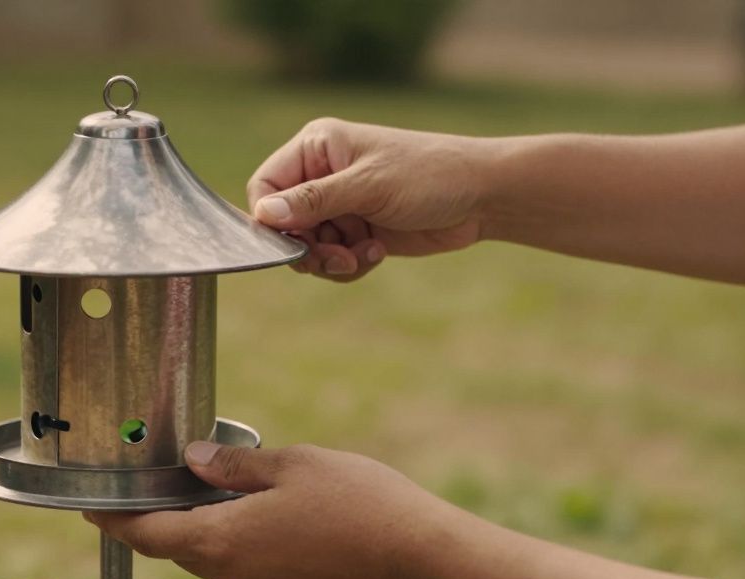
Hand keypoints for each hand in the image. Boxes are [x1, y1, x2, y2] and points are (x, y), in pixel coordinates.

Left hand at [85, 441, 459, 578]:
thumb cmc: (359, 503)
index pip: (146, 535)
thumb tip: (195, 460)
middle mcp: (233, 577)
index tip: (90, 508)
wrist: (422, 560)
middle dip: (158, 518)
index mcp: (221, 542)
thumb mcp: (291, 464)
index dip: (113, 521)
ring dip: (198, 528)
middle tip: (151, 481)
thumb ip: (235, 465)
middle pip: (175, 548)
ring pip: (209, 558)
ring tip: (203, 487)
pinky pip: (241, 567)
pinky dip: (230, 540)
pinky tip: (250, 510)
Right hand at [248, 118, 492, 280]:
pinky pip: (331, 258)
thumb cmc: (430, 175)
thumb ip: (313, 200)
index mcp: (317, 148)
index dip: (269, 219)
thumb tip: (263, 215)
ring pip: (306, 246)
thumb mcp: (368, 186)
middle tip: (334, 259)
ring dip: (330, 260)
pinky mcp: (356, 230)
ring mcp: (339, 204)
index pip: (265, 185)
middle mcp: (322, 174)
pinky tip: (376, 253)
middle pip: (282, 224)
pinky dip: (348, 264)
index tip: (292, 243)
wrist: (482, 197)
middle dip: (307, 248)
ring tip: (362, 256)